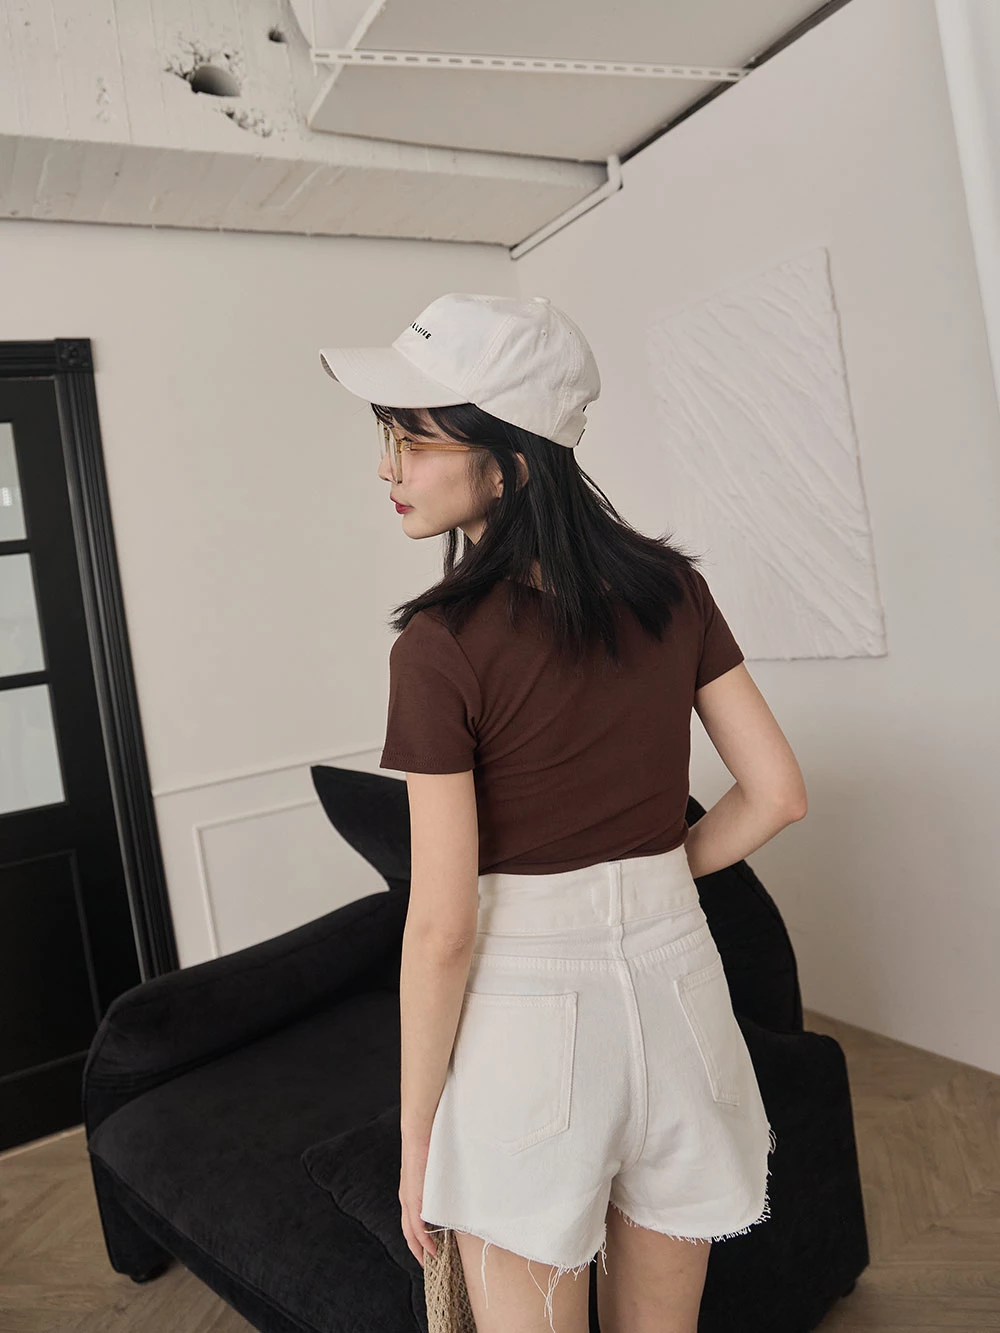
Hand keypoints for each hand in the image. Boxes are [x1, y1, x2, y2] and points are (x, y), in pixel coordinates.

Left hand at [399, 1129, 437, 1267]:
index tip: (429, 1251)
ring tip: (430, 1261)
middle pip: (408, 1232)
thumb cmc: (430, 1145)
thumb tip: (452, 1193)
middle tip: (429, 1264)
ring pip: (410, 1231)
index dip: (418, 1239)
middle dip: (417, 1250)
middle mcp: (406, 1197)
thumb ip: (439, 1183)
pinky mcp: (413, 1195)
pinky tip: (430, 1248)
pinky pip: (415, 1223)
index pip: (412, 1222)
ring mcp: (408, 1197)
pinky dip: (422, 1238)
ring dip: (420, 1247)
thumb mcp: (434, 1169)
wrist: (420, 1129)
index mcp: (411, 1192)